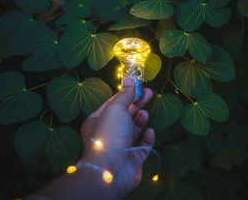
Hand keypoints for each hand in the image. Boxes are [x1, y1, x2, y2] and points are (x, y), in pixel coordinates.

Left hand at [79, 77, 154, 196]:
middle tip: (149, 93)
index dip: (125, 94)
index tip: (138, 85)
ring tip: (145, 114)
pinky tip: (150, 131)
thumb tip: (129, 79)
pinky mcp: (132, 159)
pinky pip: (142, 146)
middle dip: (136, 104)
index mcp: (97, 122)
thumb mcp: (116, 108)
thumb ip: (124, 94)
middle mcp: (107, 134)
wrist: (112, 169)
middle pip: (124, 116)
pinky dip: (147, 138)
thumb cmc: (109, 136)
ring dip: (140, 120)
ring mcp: (120, 147)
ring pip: (133, 130)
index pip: (112, 104)